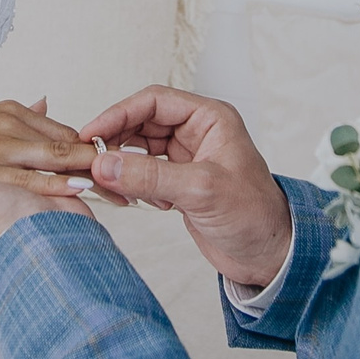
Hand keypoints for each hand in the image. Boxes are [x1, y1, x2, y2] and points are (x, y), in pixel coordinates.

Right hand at [78, 87, 291, 290]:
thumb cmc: (254, 216)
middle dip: (116, 142)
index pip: (154, 102)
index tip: (91, 132)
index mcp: (210, 119)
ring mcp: (186, 158)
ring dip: (122, 167)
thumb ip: (151, 176)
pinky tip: (140, 202)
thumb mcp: (201, 191)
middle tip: (92, 162)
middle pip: (141, 123)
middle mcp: (197, 133)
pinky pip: (143, 174)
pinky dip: (133, 185)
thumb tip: (104, 163)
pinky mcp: (178, 183)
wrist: (268, 256)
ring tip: (113, 186)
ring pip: (138, 150)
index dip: (118, 114)